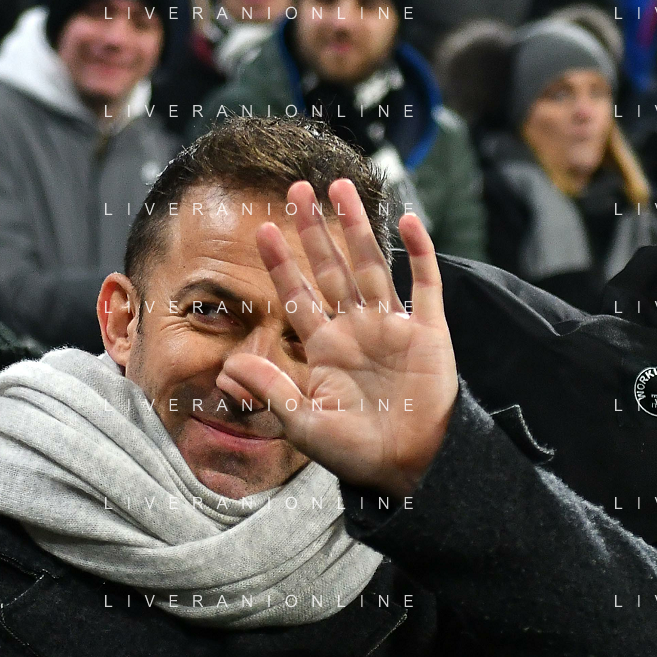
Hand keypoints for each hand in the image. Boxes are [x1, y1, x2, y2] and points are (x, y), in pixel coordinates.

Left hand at [216, 178, 457, 496]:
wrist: (410, 468)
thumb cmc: (355, 453)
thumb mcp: (303, 423)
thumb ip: (270, 389)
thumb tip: (227, 365)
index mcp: (324, 350)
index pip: (297, 296)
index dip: (280, 263)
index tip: (260, 229)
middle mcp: (356, 331)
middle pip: (330, 268)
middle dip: (314, 230)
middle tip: (298, 189)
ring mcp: (392, 328)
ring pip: (371, 264)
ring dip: (358, 227)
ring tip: (341, 188)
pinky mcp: (428, 333)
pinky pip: (424, 285)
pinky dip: (419, 253)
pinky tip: (409, 220)